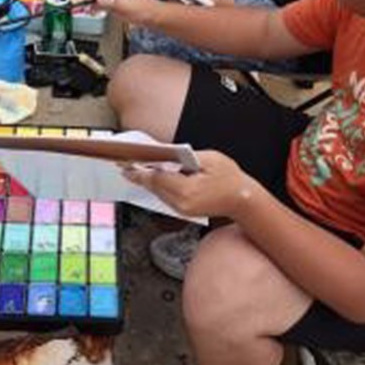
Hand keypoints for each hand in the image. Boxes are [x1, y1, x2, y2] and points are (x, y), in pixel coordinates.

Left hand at [123, 144, 249, 221]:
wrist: (240, 198)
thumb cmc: (228, 176)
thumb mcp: (208, 158)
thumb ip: (185, 157)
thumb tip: (165, 154)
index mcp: (187, 190)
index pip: (157, 178)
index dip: (141, 170)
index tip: (128, 164)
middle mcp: (181, 203)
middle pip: (154, 187)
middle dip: (140, 175)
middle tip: (125, 165)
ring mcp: (181, 209)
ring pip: (158, 193)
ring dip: (148, 181)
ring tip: (134, 170)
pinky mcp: (183, 210)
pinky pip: (165, 197)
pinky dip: (158, 186)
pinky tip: (153, 178)